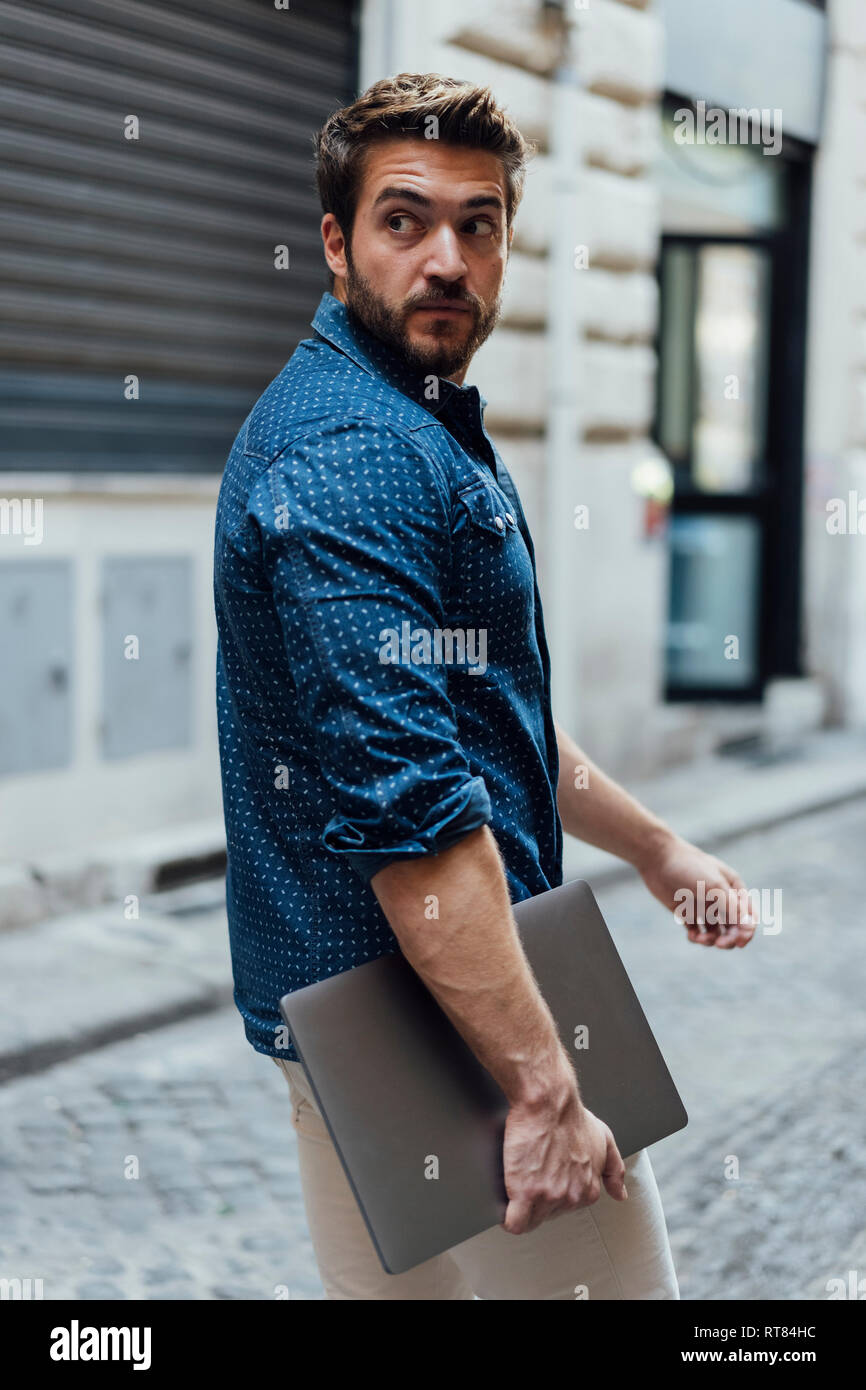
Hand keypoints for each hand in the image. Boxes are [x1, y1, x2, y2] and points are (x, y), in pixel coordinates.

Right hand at [501, 1068, 627, 1234]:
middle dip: (538, 1200)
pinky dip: (508, 1218)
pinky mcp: (524, 1192)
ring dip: (522, 1209)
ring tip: (516, 1188)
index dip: (553, 1192)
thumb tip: (620, 1194)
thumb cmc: (571, 1116)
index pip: (567, 1209)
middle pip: (548, 1215)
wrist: (549, 1102)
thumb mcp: (604, 1139)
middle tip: (531, 1175)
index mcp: (588, 1189)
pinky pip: (514, 1222)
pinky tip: (506, 1205)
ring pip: (530, 1220)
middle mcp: (571, 1196)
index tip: (546, 1178)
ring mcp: (548, 1196)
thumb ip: (615, 1170)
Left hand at [636, 832, 755, 948]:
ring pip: (716, 933)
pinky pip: (698, 932)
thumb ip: (732, 907)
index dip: (747, 932)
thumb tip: (748, 928)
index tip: (739, 943)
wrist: (659, 859)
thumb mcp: (714, 885)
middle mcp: (722, 900)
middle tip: (719, 944)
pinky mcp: (688, 912)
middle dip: (729, 939)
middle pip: (733, 928)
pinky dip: (697, 937)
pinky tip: (691, 935)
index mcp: (734, 890)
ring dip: (711, 940)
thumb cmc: (690, 867)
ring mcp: (705, 907)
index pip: (748, 917)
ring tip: (699, 937)